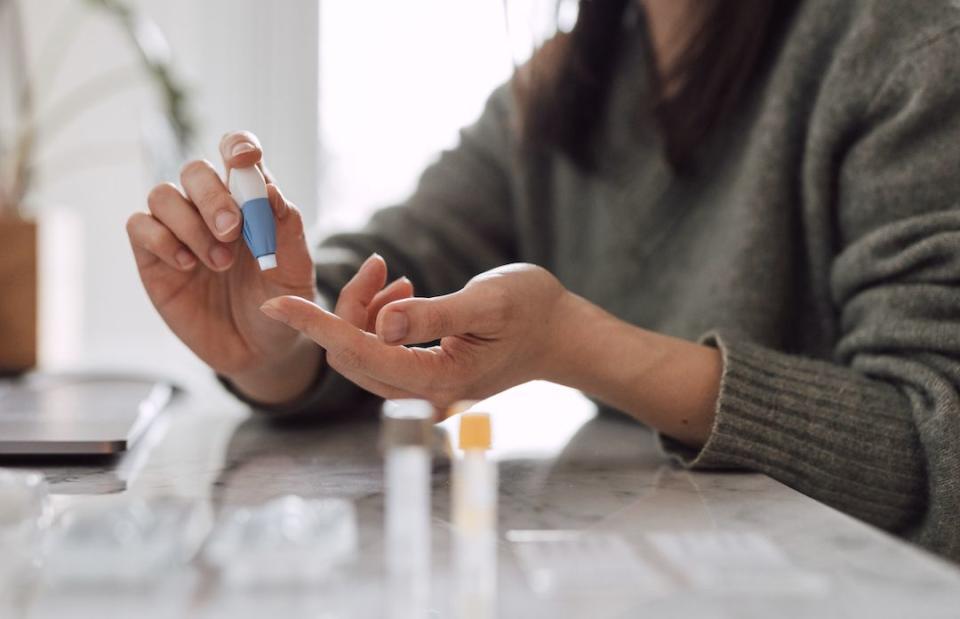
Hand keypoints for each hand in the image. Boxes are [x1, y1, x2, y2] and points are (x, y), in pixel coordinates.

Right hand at [127, 131, 321, 402]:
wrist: (259, 350)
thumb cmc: (279, 301)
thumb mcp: (295, 270)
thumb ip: (287, 229)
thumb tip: (270, 189)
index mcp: (249, 200)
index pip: (236, 154)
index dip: (237, 147)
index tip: (244, 158)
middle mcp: (210, 208)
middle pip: (195, 170)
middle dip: (212, 196)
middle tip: (232, 231)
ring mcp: (179, 231)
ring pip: (164, 195)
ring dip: (191, 225)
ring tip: (218, 262)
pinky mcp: (154, 257)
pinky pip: (140, 226)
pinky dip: (161, 239)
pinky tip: (188, 265)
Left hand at [259, 263, 574, 406]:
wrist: (560, 334)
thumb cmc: (531, 311)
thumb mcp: (487, 302)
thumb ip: (434, 315)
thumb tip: (383, 324)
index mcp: (437, 381)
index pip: (358, 353)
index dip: (316, 325)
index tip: (276, 303)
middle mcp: (424, 398)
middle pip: (353, 356)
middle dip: (348, 309)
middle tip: (379, 268)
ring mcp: (422, 395)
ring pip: (363, 354)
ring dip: (366, 313)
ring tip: (401, 282)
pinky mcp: (422, 383)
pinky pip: (380, 354)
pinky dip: (379, 322)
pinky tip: (404, 296)